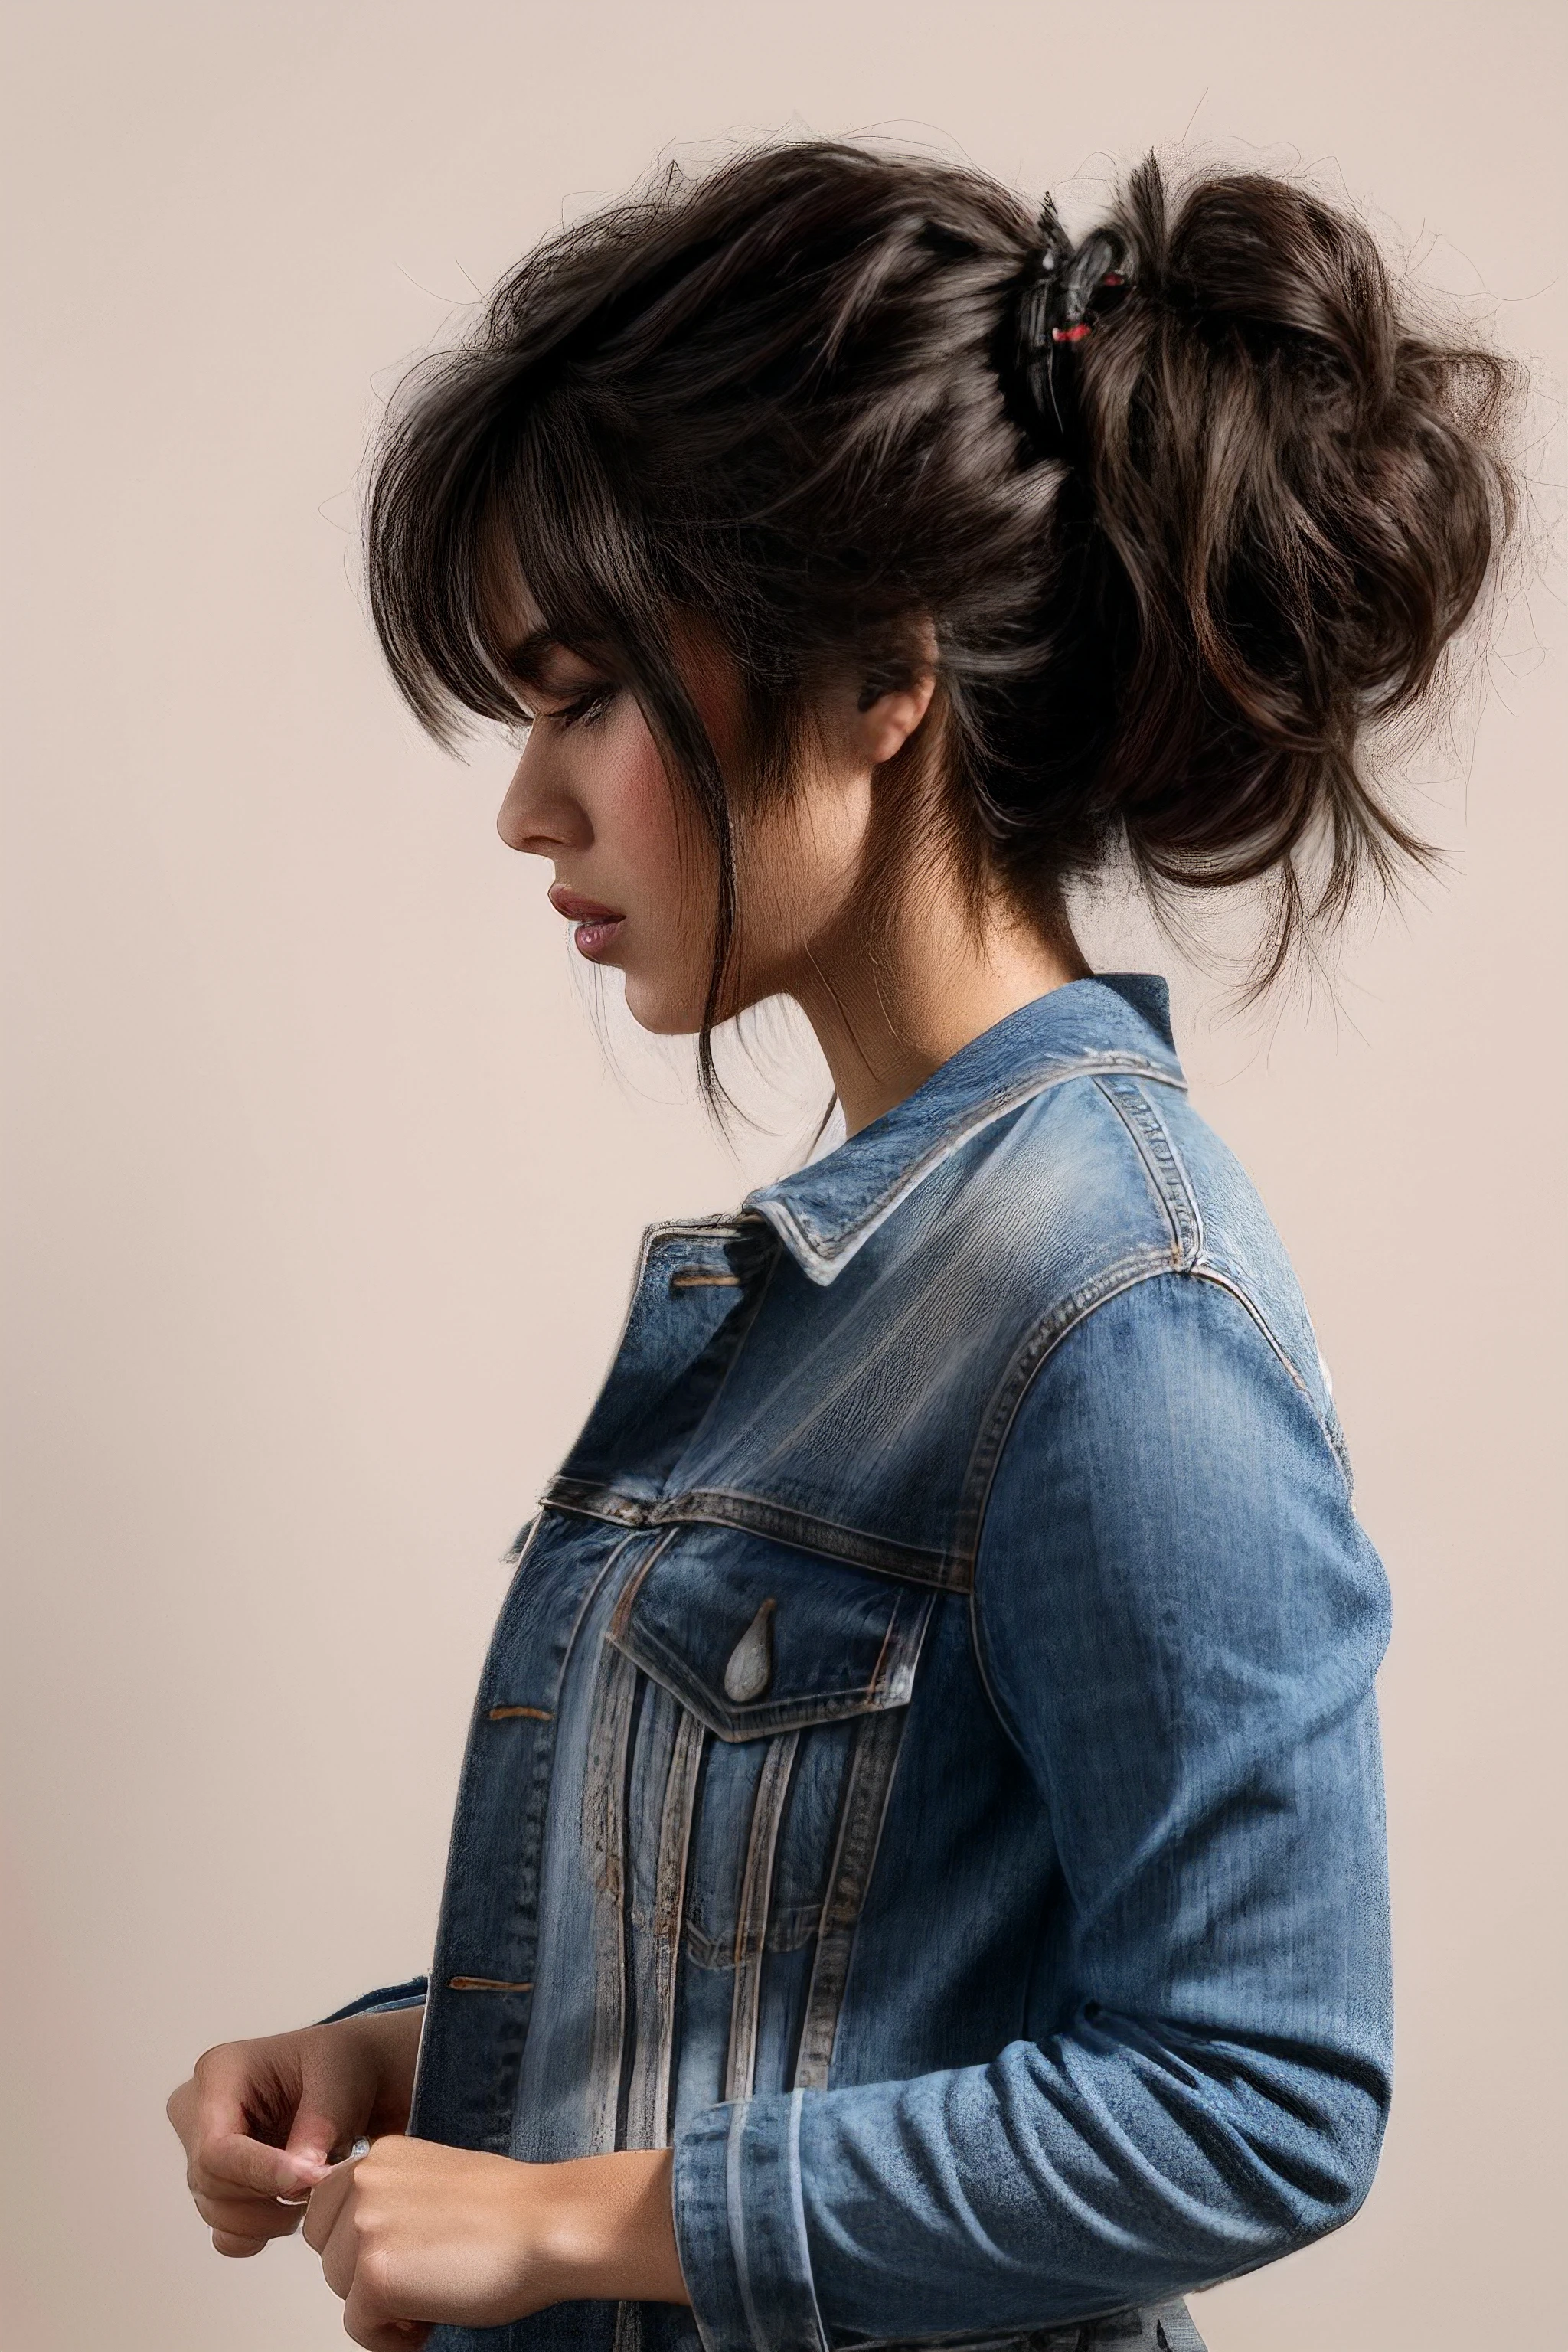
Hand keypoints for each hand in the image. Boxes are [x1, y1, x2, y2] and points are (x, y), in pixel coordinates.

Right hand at [166, 2007, 424, 2257]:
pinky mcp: (216, 2191)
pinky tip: (295, 2201)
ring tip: (316, 2182)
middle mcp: (195, 2114)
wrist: (351, 2077)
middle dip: (274, 2193)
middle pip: (213, 2185)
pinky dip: (265, 2230)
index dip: (262, 2172)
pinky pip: (228, 2236)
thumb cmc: (343, 2065)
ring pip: (220, 2215)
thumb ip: (318, 2127)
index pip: (218, 2148)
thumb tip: (299, 2179)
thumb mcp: (341, 2079)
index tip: (313, 2178)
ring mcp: (199, 2156)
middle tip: (325, 2178)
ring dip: (274, 2214)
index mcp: (218, 2073)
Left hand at [303, 2136, 688, 2349]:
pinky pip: (359, 2327)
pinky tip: (433, 2318)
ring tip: (434, 2296)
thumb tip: (363, 2239)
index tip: (401, 2256)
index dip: (358, 2245)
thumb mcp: (435, 2183)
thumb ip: (393, 2197)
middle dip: (363, 2275)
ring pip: (339, 2290)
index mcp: (381, 2155)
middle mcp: (365, 2180)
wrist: (549, 2225)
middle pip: (327, 2251)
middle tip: (421, 2280)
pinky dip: (392, 2339)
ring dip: (380, 2306)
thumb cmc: (512, 2212)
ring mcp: (365, 2225)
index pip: (328, 2211)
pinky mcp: (374, 2272)